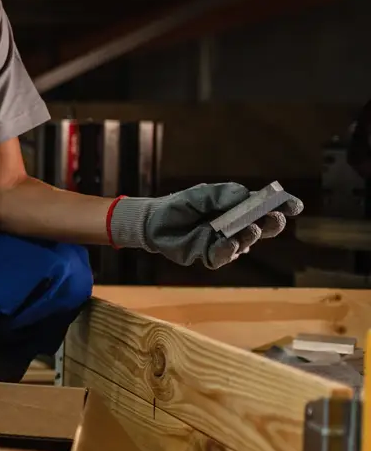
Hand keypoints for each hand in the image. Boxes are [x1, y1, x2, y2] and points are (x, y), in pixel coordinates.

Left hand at [110, 183, 303, 269]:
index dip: (282, 207)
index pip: (266, 208)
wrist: (155, 222)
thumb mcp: (201, 194)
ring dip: (249, 237)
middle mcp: (236, 228)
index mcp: (239, 209)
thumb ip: (222, 194)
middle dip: (272, 224)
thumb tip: (244, 195)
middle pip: (262, 228)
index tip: (295, 205)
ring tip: (251, 229)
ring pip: (244, 244)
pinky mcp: (208, 255)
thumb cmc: (182, 206)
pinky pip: (222, 257)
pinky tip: (229, 243)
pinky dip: (227, 251)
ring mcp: (224, 243)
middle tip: (276, 218)